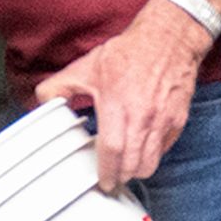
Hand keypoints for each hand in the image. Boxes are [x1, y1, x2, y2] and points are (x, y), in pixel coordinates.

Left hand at [37, 0, 208, 190]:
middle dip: (121, 176)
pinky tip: (141, 148)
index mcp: (117, 103)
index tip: (103, 181)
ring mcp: (164, 119)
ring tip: (126, 167)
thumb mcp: (86, 66)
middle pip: (134, 164)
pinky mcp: (178, 120)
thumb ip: (58, 87)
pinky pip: (164, 150)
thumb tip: (42, 103)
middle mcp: (143, 115)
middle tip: (112, 177)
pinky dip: (152, 156)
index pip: (112, 149)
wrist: (168, 39)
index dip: (107, 171)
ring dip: (137, 170)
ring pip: (151, 162)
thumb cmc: (128, 53)